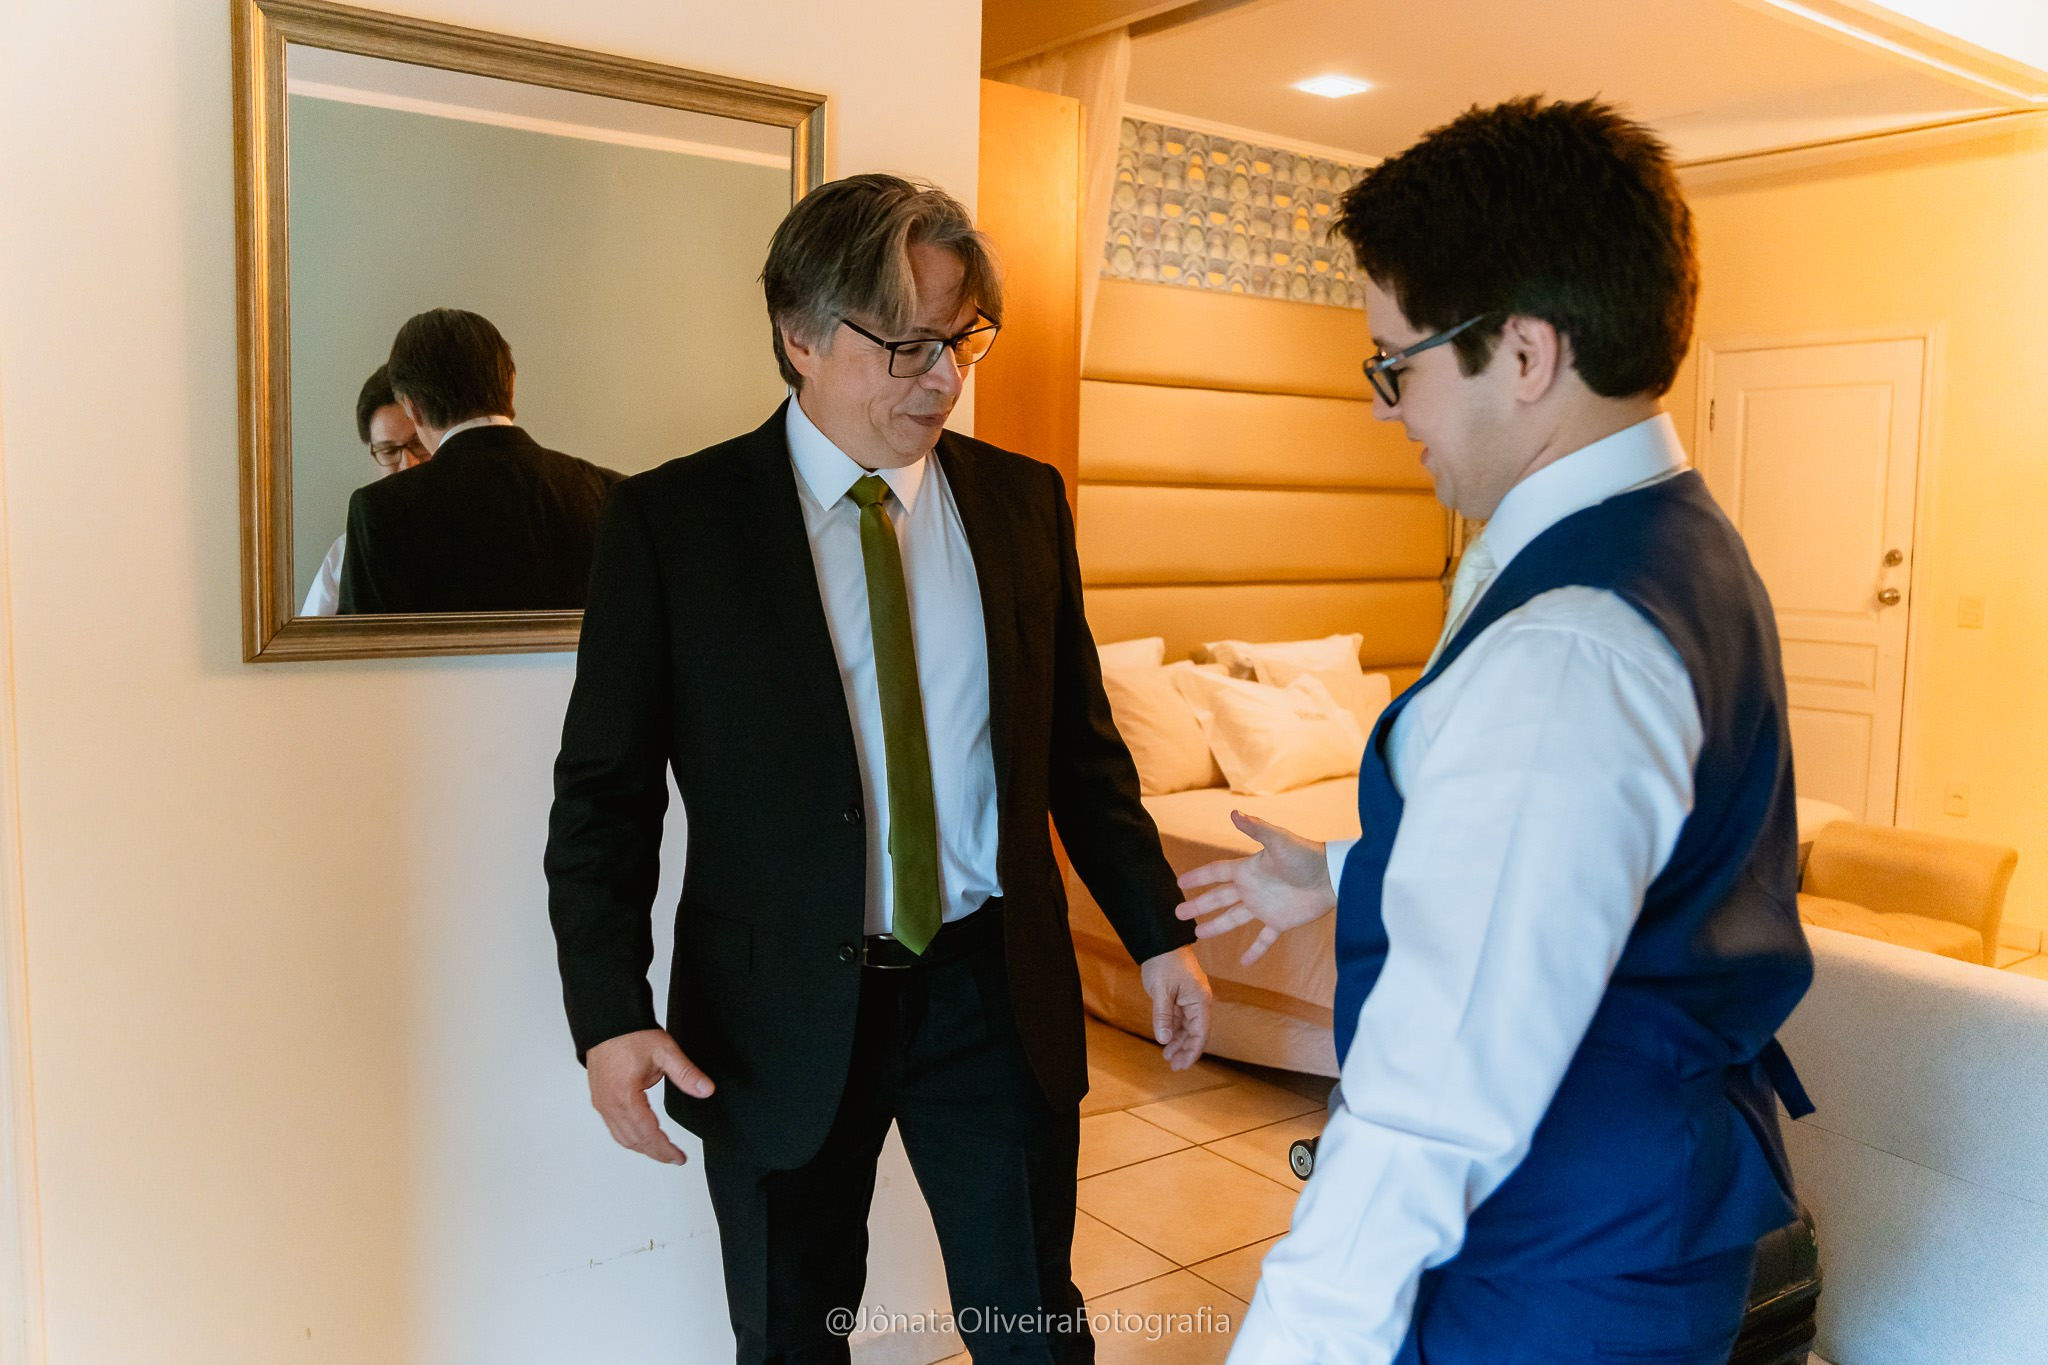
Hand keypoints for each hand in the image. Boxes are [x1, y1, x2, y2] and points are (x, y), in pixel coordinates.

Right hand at [585, 1028, 714, 1165]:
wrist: (606, 1021)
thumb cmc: (630, 1034)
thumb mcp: (665, 1052)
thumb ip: (687, 1073)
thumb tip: (706, 1090)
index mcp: (625, 1098)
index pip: (648, 1134)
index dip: (665, 1150)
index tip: (679, 1158)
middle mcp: (610, 1105)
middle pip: (634, 1141)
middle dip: (655, 1152)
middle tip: (674, 1158)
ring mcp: (602, 1103)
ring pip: (621, 1137)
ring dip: (641, 1147)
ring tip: (660, 1151)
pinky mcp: (600, 1098)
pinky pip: (613, 1127)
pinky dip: (629, 1137)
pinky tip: (640, 1136)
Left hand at [1139, 944, 1211, 1070]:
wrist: (1161, 940)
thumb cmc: (1163, 962)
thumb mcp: (1161, 991)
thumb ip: (1163, 1016)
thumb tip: (1164, 1040)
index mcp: (1200, 1000)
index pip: (1200, 1032)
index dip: (1192, 1051)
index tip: (1182, 1065)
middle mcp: (1199, 1001)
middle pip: (1196, 1032)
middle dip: (1185, 1049)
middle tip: (1174, 1066)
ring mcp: (1191, 999)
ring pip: (1188, 1026)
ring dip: (1179, 1041)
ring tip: (1167, 1056)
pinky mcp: (1182, 996)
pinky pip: (1181, 1018)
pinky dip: (1174, 1030)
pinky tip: (1167, 1040)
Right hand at [1175, 811, 1336, 966]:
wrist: (1333, 876)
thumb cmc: (1306, 855)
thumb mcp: (1279, 840)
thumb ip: (1256, 829)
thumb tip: (1234, 813)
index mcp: (1247, 870)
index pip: (1216, 873)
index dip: (1197, 877)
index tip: (1179, 882)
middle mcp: (1252, 889)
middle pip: (1218, 898)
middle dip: (1198, 905)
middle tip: (1178, 913)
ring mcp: (1264, 907)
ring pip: (1234, 919)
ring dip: (1216, 926)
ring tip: (1198, 933)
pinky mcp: (1280, 921)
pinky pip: (1264, 939)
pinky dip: (1255, 950)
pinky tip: (1244, 962)